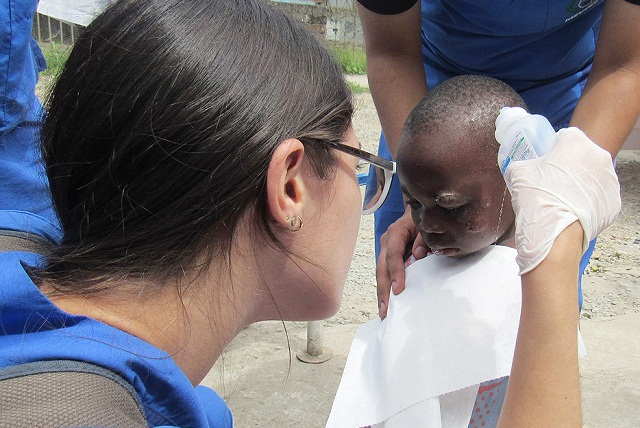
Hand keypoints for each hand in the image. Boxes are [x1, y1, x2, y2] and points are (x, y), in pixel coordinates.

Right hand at [376, 206, 428, 318]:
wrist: (419, 213)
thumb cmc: (426, 221)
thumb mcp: (427, 226)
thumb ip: (424, 238)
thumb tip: (419, 255)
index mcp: (396, 232)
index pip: (393, 255)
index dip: (395, 272)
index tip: (398, 290)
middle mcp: (387, 242)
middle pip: (381, 268)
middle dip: (383, 290)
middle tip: (385, 310)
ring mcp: (386, 251)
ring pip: (380, 273)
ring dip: (382, 293)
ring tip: (384, 312)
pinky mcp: (389, 259)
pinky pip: (385, 275)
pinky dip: (386, 289)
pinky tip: (387, 304)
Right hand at [505, 127, 620, 274]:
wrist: (555, 234)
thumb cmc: (537, 199)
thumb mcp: (518, 173)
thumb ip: (523, 164)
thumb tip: (523, 168)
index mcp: (576, 142)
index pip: (565, 137)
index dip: (554, 149)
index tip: (546, 163)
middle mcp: (599, 156)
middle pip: (581, 157)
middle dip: (569, 167)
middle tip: (552, 183)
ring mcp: (609, 180)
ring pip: (591, 177)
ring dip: (579, 184)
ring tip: (561, 200)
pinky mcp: (614, 201)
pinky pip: (598, 197)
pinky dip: (587, 202)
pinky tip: (572, 212)